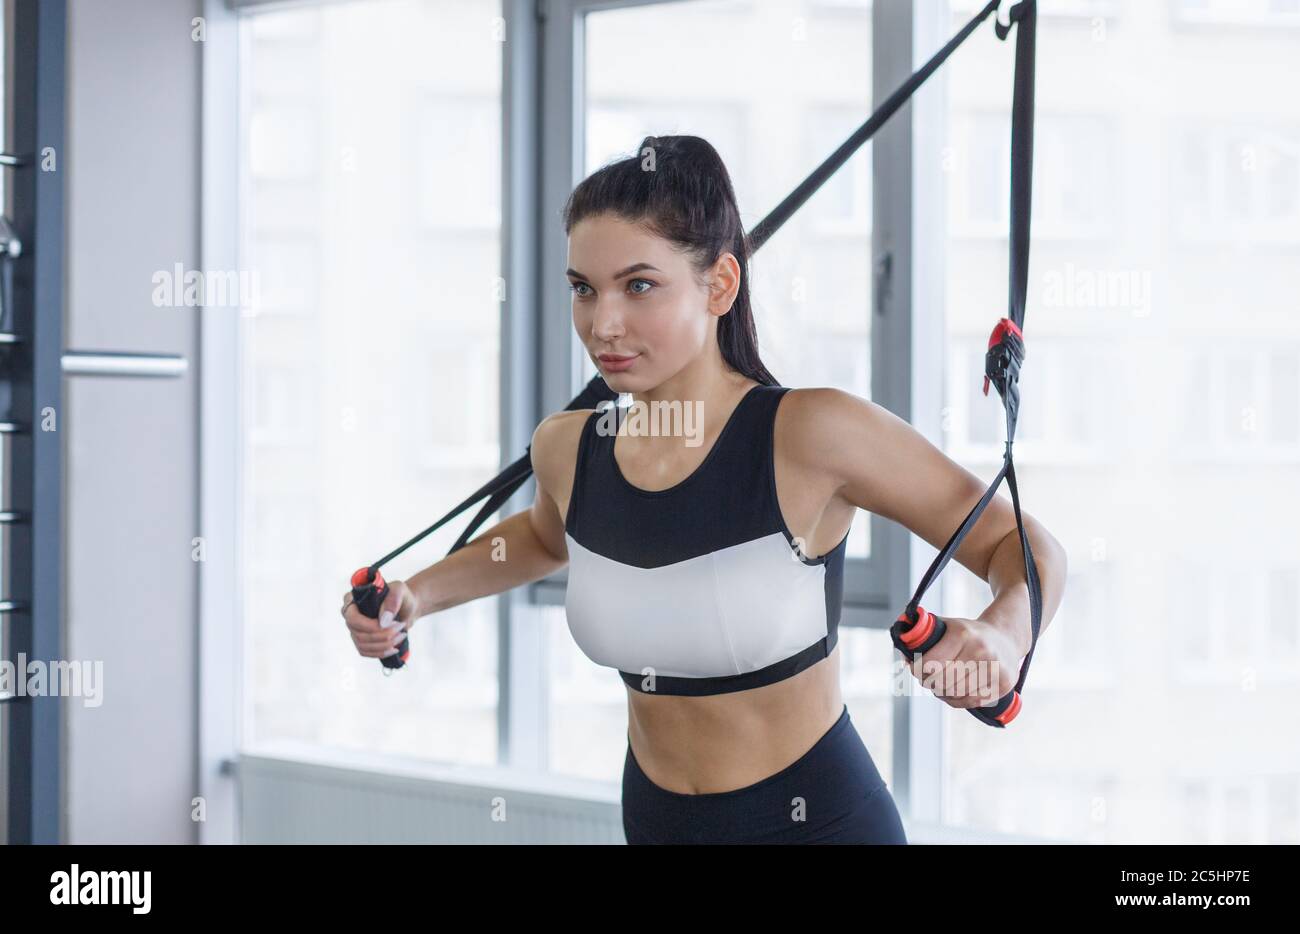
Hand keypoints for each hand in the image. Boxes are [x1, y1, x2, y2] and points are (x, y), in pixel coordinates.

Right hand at [340, 579, 419, 659]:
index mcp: (353, 599)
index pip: (352, 618)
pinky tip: (394, 648)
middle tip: (401, 627)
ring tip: (401, 635)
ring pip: (363, 645)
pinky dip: (381, 652)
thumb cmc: (401, 596)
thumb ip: (392, 601)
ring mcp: (354, 630)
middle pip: (359, 634)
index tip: (390, 624)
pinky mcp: (361, 641)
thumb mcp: (400, 591)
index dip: (369, 626)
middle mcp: (350, 615)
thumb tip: (383, 621)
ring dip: (384, 644)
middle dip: (383, 635)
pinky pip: (366, 652)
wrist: (407, 608)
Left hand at [898, 615, 1025, 710]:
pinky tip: (953, 692)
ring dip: (942, 691)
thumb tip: (902, 648)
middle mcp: (980, 651)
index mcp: (963, 634)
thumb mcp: (949, 626)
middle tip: (926, 678)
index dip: (917, 669)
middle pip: (942, 680)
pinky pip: (970, 701)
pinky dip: (956, 700)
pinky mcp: (1003, 684)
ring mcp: (994, 669)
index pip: (930, 662)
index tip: (915, 669)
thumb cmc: (970, 634)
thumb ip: (925, 635)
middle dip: (929, 681)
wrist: (1006, 638)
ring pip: (955, 693)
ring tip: (940, 684)